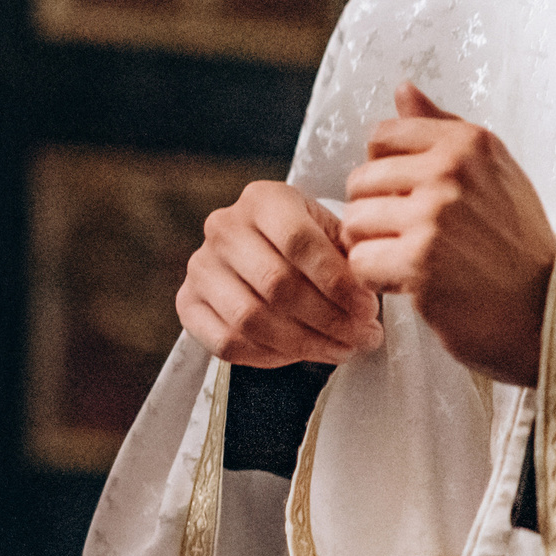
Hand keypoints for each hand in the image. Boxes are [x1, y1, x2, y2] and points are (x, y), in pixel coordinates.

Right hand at [177, 179, 383, 365]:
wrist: (264, 250)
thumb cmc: (309, 245)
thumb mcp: (333, 233)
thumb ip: (350, 258)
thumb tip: (363, 296)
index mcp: (263, 199)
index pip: (298, 242)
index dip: (337, 282)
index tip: (367, 309)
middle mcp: (223, 227)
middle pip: (276, 284)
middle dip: (328, 319)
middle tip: (362, 336)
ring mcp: (200, 266)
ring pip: (251, 318)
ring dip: (304, 343)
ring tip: (340, 349)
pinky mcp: (188, 303)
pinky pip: (226, 342)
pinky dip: (269, 356)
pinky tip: (299, 353)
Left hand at [342, 82, 555, 384]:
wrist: (542, 308)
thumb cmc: (512, 242)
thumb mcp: (490, 172)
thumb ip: (440, 128)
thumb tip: (403, 89)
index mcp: (468, 142)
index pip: (382, 135)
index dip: (384, 170)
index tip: (408, 195)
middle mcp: (452, 171)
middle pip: (360, 180)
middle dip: (375, 213)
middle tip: (412, 237)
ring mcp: (434, 215)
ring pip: (354, 221)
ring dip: (373, 247)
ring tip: (412, 259)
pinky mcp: (418, 260)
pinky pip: (359, 260)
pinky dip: (377, 279)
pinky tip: (409, 283)